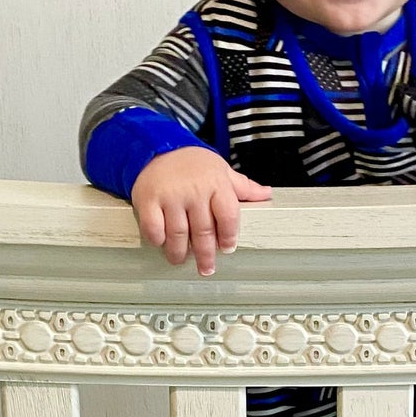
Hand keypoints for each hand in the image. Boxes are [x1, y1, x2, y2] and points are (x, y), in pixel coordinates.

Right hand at [131, 148, 272, 275]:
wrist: (158, 148)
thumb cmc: (193, 164)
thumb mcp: (221, 170)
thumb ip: (243, 186)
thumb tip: (266, 194)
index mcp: (216, 184)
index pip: (228, 216)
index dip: (229, 236)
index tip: (227, 248)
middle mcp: (194, 190)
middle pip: (203, 231)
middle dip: (205, 254)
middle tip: (206, 269)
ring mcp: (171, 196)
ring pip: (178, 233)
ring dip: (180, 252)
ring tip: (180, 260)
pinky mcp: (148, 200)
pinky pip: (154, 227)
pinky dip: (158, 239)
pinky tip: (162, 243)